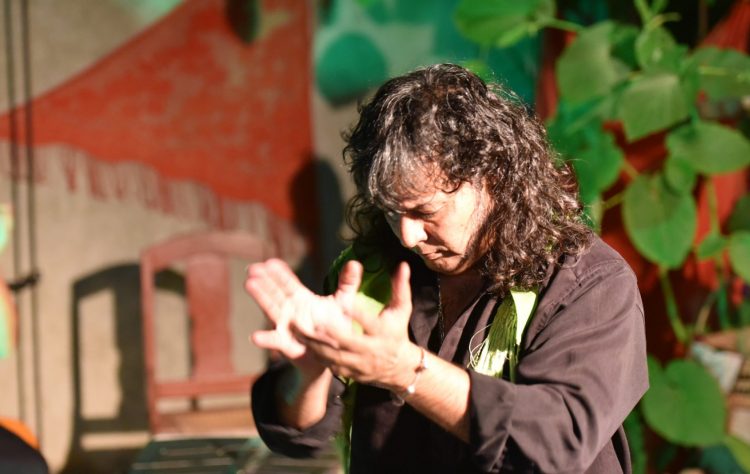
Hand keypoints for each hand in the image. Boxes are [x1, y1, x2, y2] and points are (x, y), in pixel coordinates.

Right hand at [244, 258, 362, 374]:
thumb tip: (355, 262)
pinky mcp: (288, 345)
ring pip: (272, 310)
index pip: (288, 283)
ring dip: (260, 298)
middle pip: (275, 293)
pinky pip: (275, 341)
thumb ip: (347, 283)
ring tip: (249, 284)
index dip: (279, 273)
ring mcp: (287, 327)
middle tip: (253, 268)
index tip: (269, 262)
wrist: (336, 355)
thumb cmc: (337, 327)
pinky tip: (255, 336)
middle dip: (264, 280)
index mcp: (303, 300)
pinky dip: (266, 339)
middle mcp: (291, 311)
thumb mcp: (344, 303)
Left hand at [302, 261, 418, 391]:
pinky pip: (330, 365)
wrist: (398, 367)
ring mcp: (360, 364)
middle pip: (349, 342)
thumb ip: (400, 287)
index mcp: (384, 333)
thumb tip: (402, 265)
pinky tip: (303, 344)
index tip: (346, 304)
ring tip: (300, 332)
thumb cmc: (397, 330)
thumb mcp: (401, 309)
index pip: (371, 324)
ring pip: (335, 355)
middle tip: (314, 321)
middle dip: (331, 333)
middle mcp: (371, 350)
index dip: (359, 315)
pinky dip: (316, 355)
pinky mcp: (349, 373)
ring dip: (317, 344)